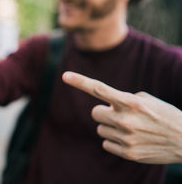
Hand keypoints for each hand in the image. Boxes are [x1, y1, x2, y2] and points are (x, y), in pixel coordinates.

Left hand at [62, 71, 181, 163]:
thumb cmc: (163, 115)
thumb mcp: (146, 100)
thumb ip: (123, 100)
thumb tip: (105, 104)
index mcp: (131, 102)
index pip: (100, 89)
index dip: (80, 82)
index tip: (65, 75)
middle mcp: (126, 119)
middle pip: (95, 113)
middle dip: (104, 112)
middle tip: (118, 114)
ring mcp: (126, 138)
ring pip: (100, 129)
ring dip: (110, 127)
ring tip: (130, 128)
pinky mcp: (128, 153)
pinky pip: (106, 143)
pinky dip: (114, 141)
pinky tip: (130, 140)